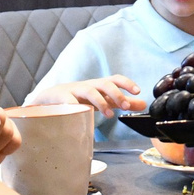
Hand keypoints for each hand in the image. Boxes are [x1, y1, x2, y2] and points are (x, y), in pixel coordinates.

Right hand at [29, 76, 144, 113]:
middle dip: (116, 93)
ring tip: (109, 114)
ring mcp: (75, 91)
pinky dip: (76, 106)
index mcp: (99, 85)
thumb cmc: (80, 98)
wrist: (50, 98)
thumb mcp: (102, 99)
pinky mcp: (61, 98)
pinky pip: (69, 101)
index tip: (138, 91)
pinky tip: (82, 113)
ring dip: (101, 101)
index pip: (115, 79)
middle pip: (104, 84)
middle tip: (125, 106)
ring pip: (89, 91)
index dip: (127, 83)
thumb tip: (143, 104)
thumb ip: (121, 102)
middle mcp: (89, 85)